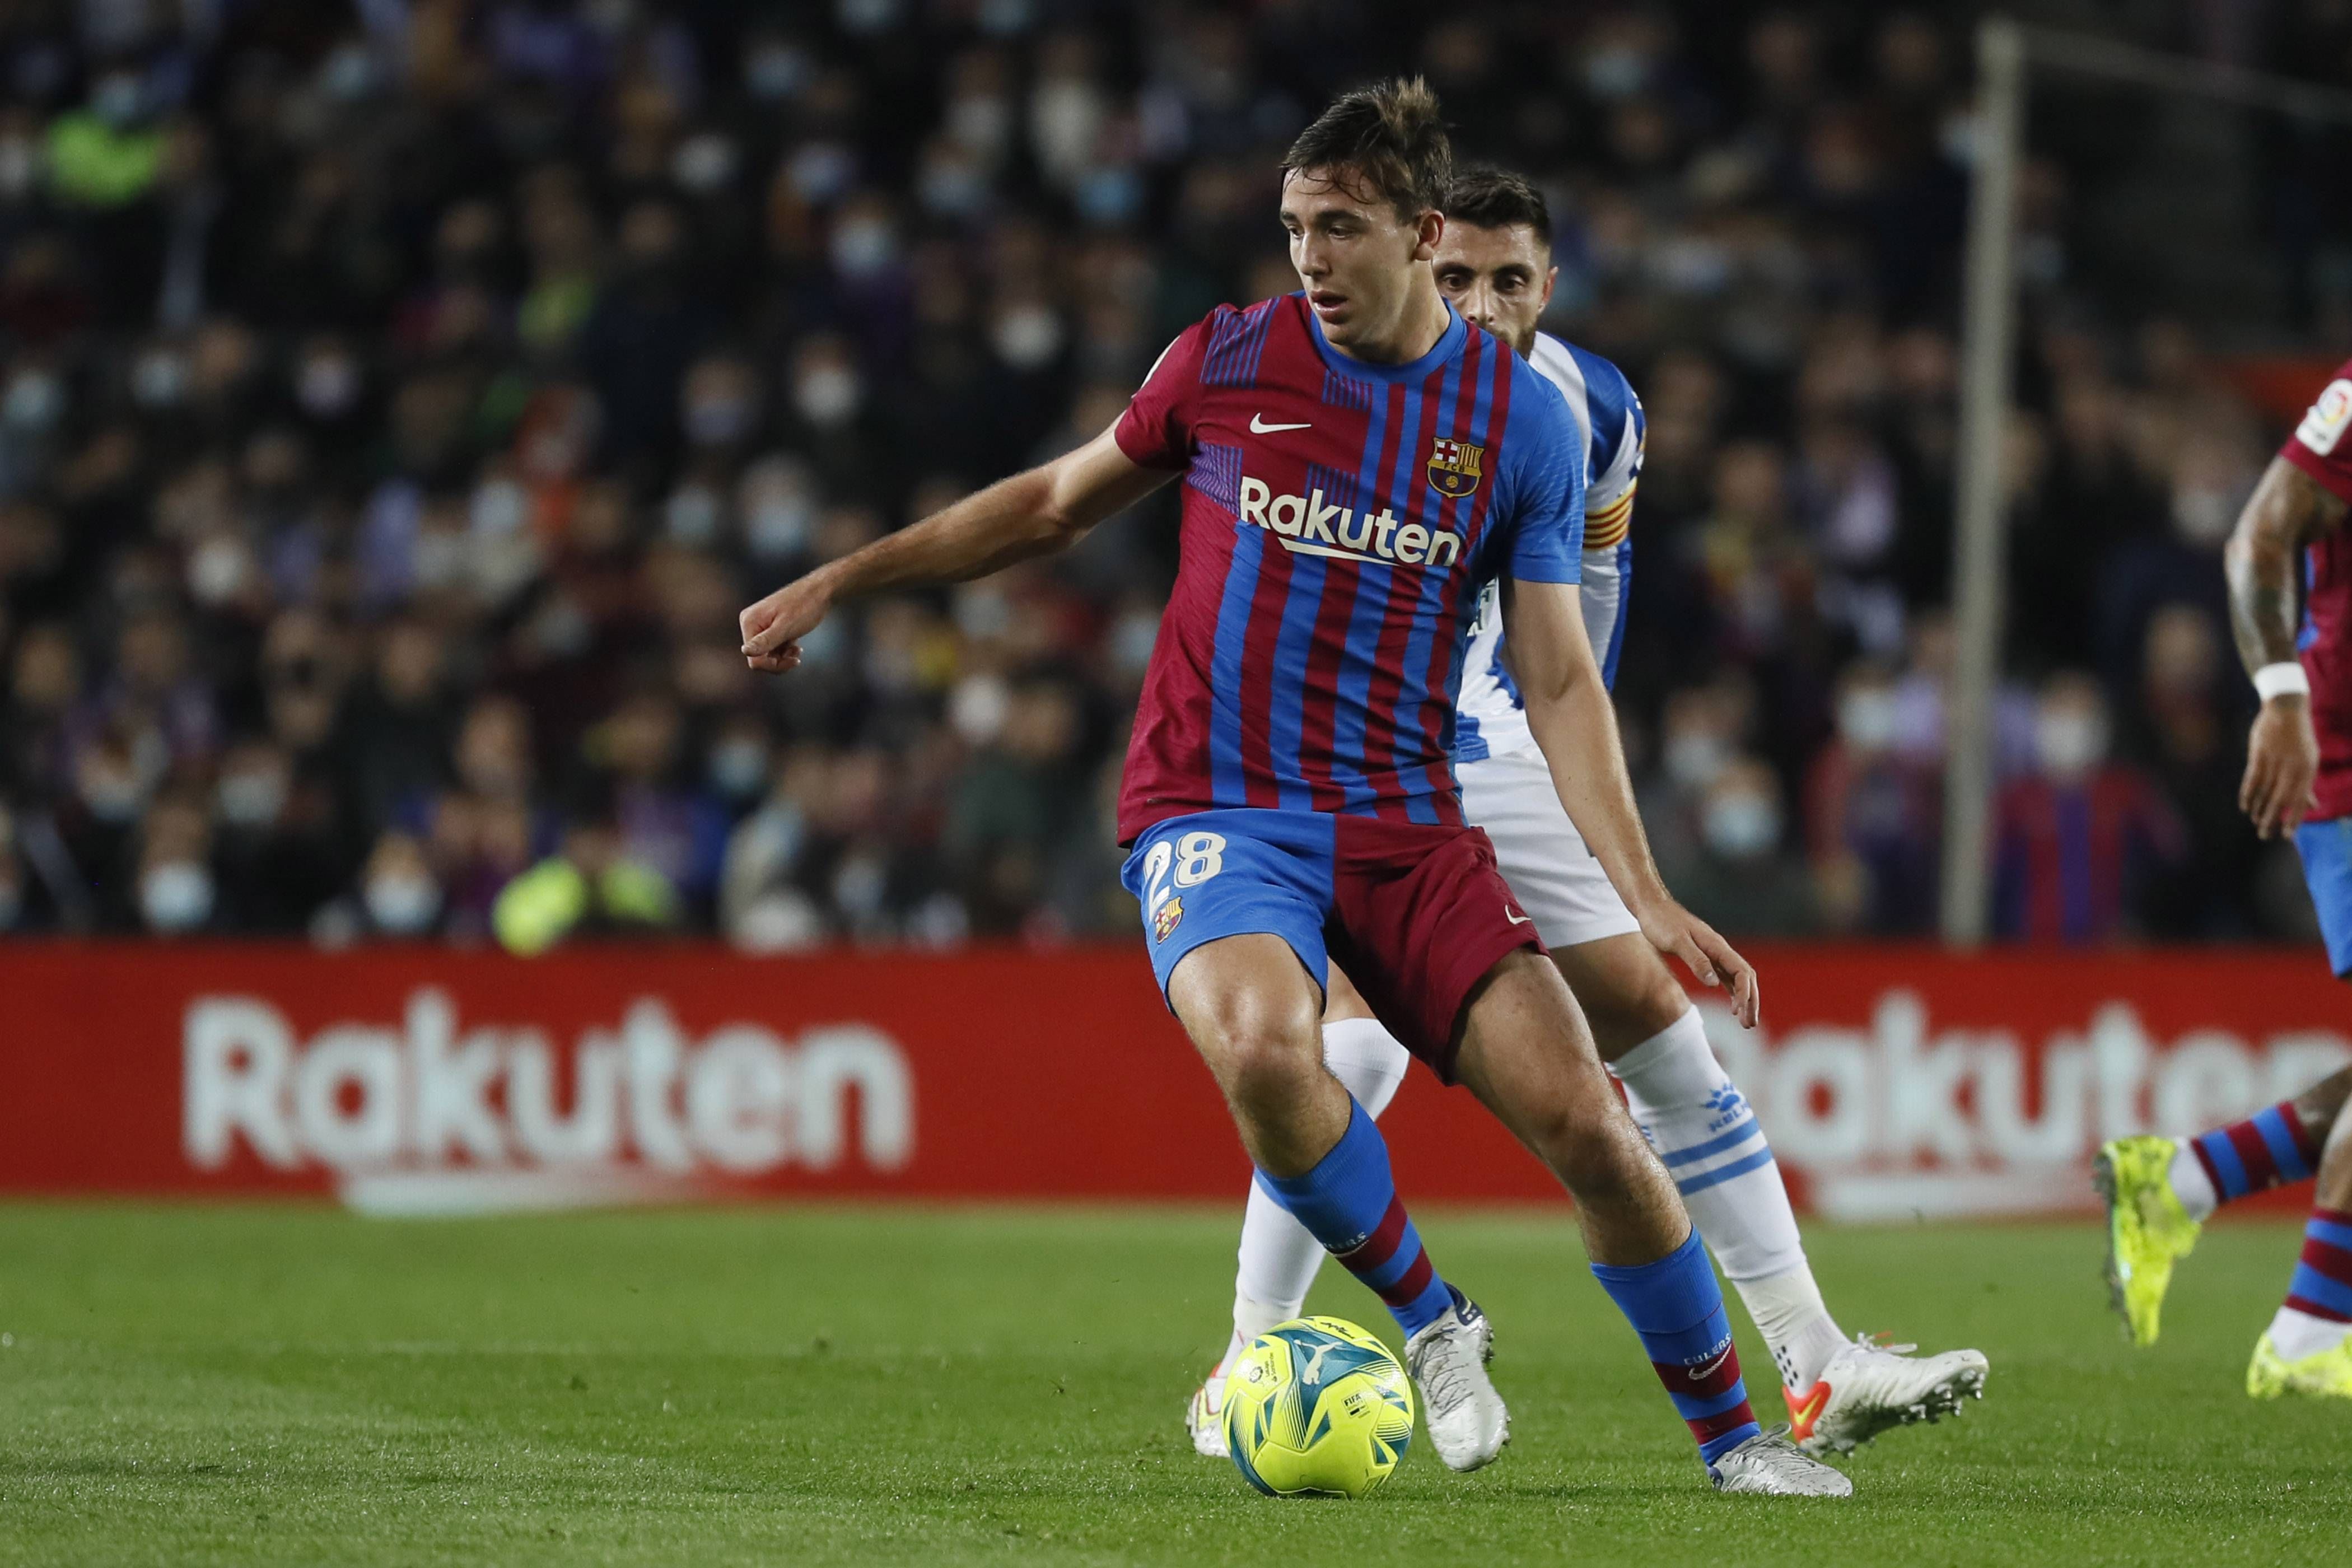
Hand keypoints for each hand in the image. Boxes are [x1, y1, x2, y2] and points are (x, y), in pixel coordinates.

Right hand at [739, 574, 833, 673]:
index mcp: (749, 622)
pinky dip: (784, 651)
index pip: (753, 657)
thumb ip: (765, 641)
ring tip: (797, 649)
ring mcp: (760, 625)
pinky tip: (796, 646)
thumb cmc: (805, 606)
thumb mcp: (785, 627)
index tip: (794, 661)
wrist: (819, 591)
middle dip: (778, 661)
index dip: (772, 665)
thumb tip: (745, 651)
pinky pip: (773, 648)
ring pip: (767, 655)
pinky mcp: (770, 627)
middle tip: (796, 657)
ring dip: (783, 657)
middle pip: (759, 658)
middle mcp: (750, 623)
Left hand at [1636, 895, 1759, 1027]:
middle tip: (1749, 1025)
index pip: (1741, 971)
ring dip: (1744, 1000)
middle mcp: (1719, 950)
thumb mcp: (1676, 941)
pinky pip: (1726, 977)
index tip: (1739, 1011)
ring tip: (1745, 1022)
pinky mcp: (1705, 956)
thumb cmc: (1661, 922)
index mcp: (1716, 946)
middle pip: (1745, 977)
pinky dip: (1733, 992)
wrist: (1652, 907)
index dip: (1744, 993)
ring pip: (1738, 979)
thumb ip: (1696, 961)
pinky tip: (1734, 1005)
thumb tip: (1714, 984)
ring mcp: (1714, 953)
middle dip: (1750, 1001)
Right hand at [2241, 695, 2320, 838]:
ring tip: (2255, 822)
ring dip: (2259, 809)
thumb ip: (2306, 784)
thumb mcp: (2309, 760)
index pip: (2299, 800)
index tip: (2286, 835)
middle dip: (2271, 819)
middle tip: (2264, 835)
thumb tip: (2312, 806)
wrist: (2287, 709)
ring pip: (2264, 791)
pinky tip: (2245, 806)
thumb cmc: (2300, 738)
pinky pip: (2252, 779)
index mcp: (2308, 769)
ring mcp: (2275, 760)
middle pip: (2280, 799)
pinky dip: (2248, 794)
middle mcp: (2292, 767)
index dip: (2293, 819)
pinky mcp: (2259, 754)